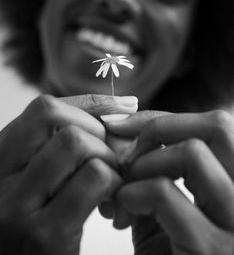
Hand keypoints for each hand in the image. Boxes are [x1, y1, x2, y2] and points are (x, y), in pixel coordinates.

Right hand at [0, 94, 137, 253]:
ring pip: (76, 142)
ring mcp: (16, 208)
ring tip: (113, 185)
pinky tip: (114, 207)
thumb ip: (63, 147)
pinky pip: (95, 177)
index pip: (44, 109)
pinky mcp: (44, 237)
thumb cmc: (41, 229)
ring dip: (108, 159)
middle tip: (113, 161)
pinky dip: (115, 184)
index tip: (119, 111)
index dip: (88, 105)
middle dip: (100, 135)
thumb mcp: (41, 182)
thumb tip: (122, 105)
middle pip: (59, 120)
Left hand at [106, 109, 233, 254]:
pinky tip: (122, 208)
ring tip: (126, 184)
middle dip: (160, 128)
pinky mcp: (214, 252)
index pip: (218, 125)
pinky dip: (135, 192)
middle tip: (128, 152)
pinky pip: (166, 194)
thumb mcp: (172, 209)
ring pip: (193, 153)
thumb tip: (127, 133)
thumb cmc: (175, 254)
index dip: (167, 118)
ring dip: (145, 162)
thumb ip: (159, 172)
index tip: (124, 123)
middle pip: (218, 127)